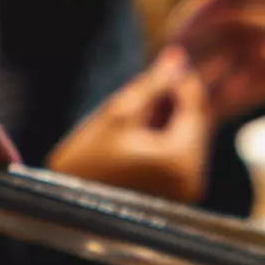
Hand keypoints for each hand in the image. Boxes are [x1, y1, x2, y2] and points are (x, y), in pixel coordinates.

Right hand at [46, 45, 210, 202]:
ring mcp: (187, 193)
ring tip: (146, 104)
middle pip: (198, 126)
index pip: (196, 109)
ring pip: (192, 141)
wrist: (66, 206)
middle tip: (159, 79)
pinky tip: (147, 128)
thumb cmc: (85, 162)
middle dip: (180, 101)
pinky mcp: (178, 198)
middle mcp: (193, 182)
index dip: (185, 82)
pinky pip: (183, 158)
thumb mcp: (119, 114)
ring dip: (176, 119)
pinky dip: (171, 139)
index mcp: (181, 162)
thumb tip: (177, 58)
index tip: (173, 62)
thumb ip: (154, 84)